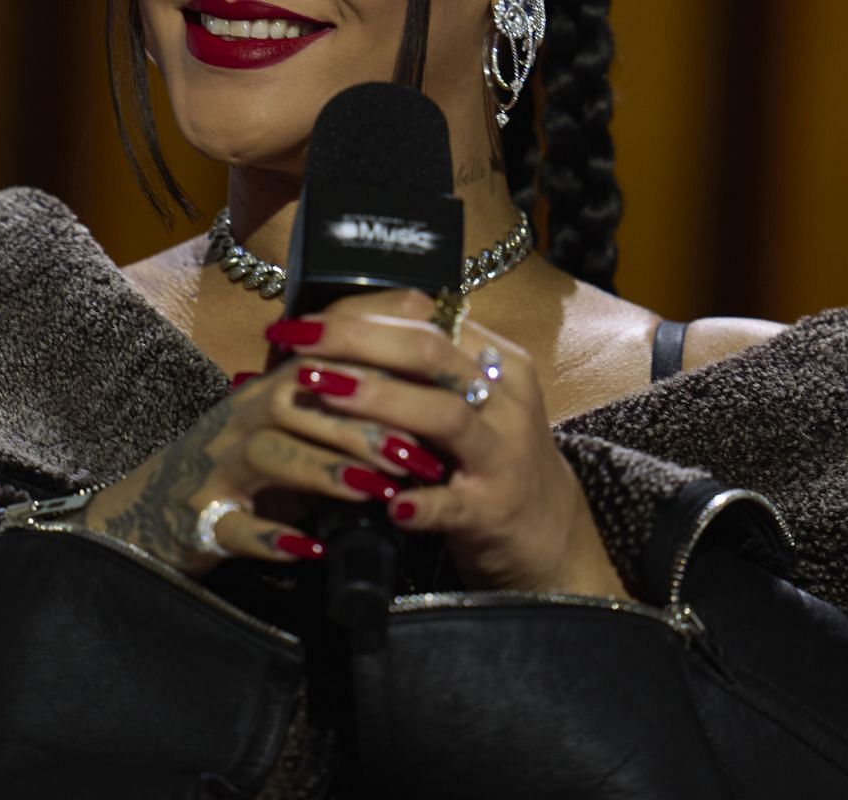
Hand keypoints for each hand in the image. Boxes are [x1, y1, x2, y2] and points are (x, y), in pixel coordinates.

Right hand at [81, 324, 451, 576]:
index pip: (319, 361)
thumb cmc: (245, 466)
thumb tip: (429, 379)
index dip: (372, 371)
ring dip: (325, 470)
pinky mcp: (200, 520)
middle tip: (418, 453)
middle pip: (296, 403)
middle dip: (360, 425)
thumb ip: (346, 400)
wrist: (156, 512)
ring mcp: (216, 469)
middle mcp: (240, 420)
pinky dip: (271, 539)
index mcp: (269, 392)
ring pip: (267, 455)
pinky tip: (311, 548)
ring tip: (376, 492)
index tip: (427, 394)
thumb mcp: (293, 424)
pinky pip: (232, 526)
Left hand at [264, 290, 629, 596]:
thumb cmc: (486, 456)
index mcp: (495, 361)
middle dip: (358, 341)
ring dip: (380, 400)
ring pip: (445, 414)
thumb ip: (419, 370)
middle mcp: (504, 398)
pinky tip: (387, 502)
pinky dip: (420, 502)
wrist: (547, 533)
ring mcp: (503, 455)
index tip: (305, 321)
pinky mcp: (495, 511)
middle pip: (431, 352)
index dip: (362, 314)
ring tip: (325, 391)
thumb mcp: (467, 400)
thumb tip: (331, 336)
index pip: (427, 317)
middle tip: (300, 344)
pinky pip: (454, 503)